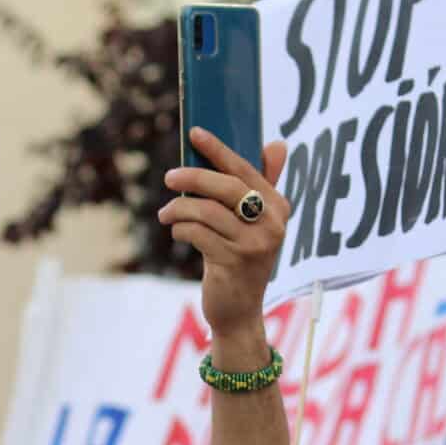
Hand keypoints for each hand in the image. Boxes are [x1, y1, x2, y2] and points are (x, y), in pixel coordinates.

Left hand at [159, 130, 289, 342]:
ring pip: (207, 211)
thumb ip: (261, 185)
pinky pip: (197, 234)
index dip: (219, 150)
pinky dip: (181, 229)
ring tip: (166, 213)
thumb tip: (277, 144)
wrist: (239, 311)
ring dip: (179, 209)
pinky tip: (177, 231)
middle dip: (194, 177)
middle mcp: (272, 225)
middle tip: (170, 177)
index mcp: (279, 207)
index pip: (247, 170)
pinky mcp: (233, 263)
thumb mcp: (255, 224)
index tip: (195, 133)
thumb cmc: (242, 259)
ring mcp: (254, 245)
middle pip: (227, 187)